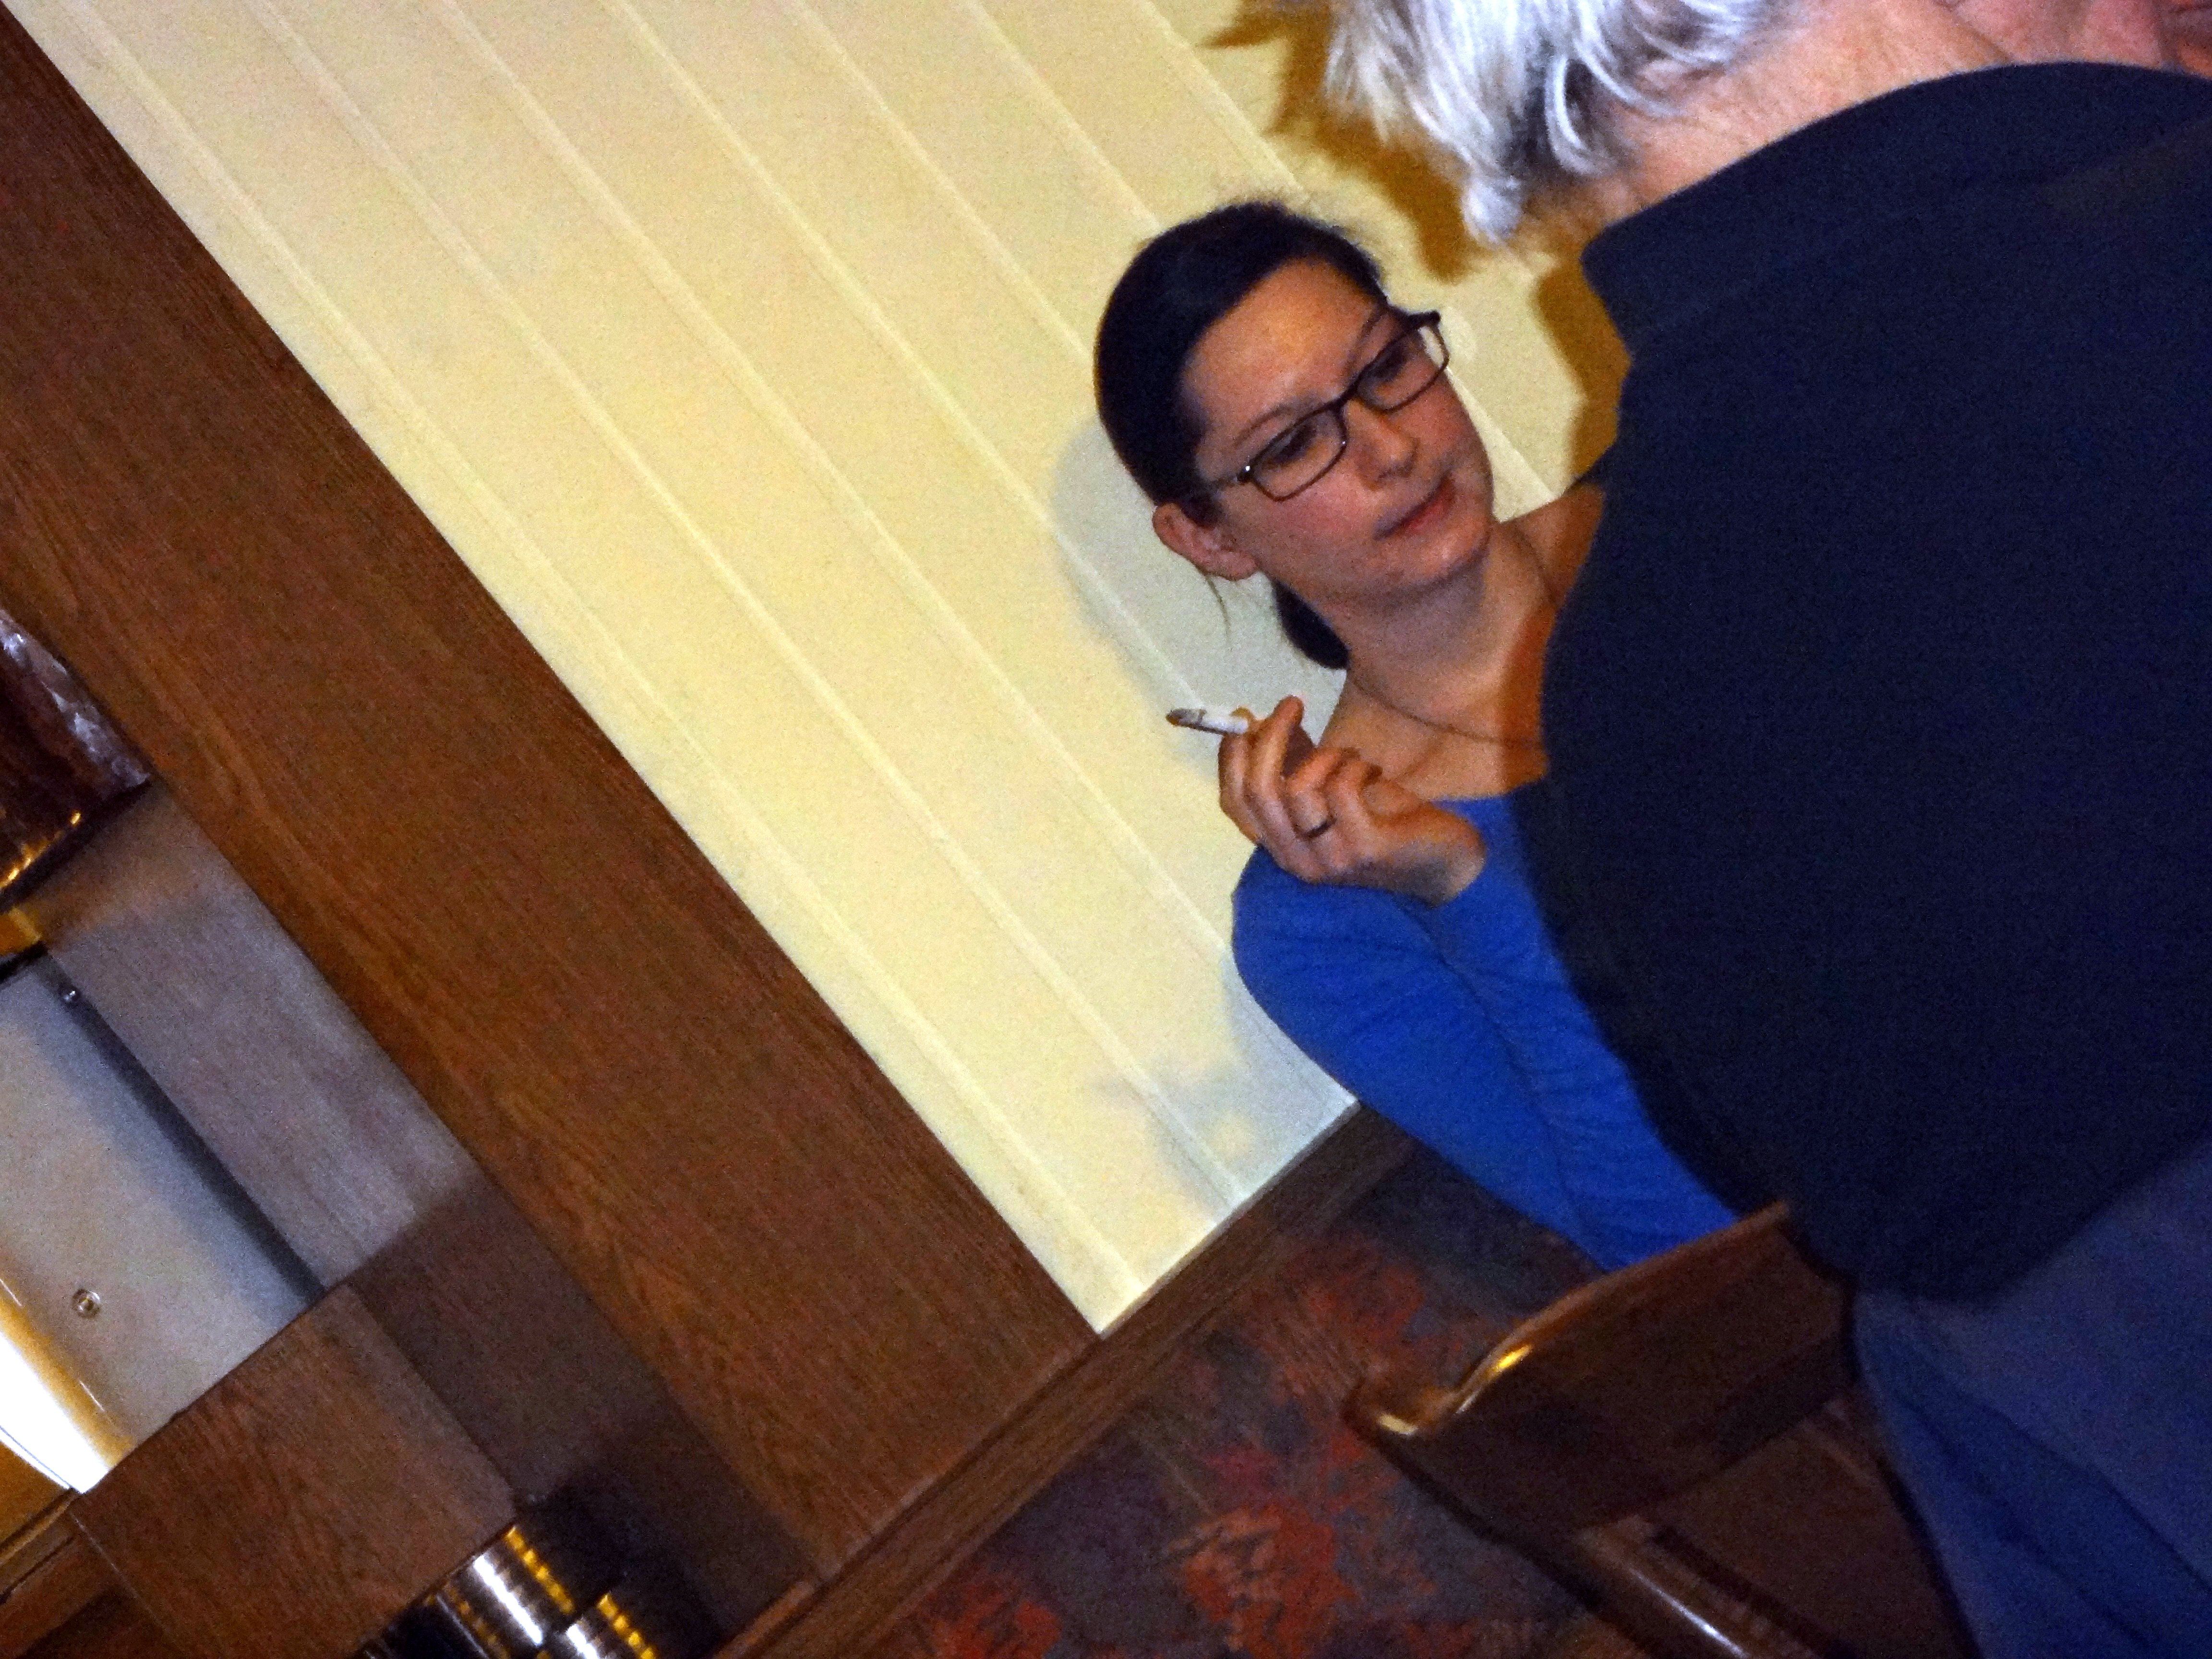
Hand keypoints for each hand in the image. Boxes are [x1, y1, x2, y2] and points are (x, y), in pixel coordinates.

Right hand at [1216, 696, 1485, 905]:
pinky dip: (1354, 766)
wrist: (1444, 865)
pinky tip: (1373, 771)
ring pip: (1298, 789)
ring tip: (1351, 756)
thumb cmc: (1385, 821)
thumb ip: (1296, 764)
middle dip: (1269, 738)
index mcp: (1282, 846)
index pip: (1234, 803)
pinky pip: (1340, 789)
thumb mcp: (1331, 791)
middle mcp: (1297, 859)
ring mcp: (1330, 859)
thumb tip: (1260, 721)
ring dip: (1325, 755)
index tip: (1246, 717)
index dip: (1230, 757)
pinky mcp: (1365, 849)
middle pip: (1258, 792)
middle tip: (1291, 704)